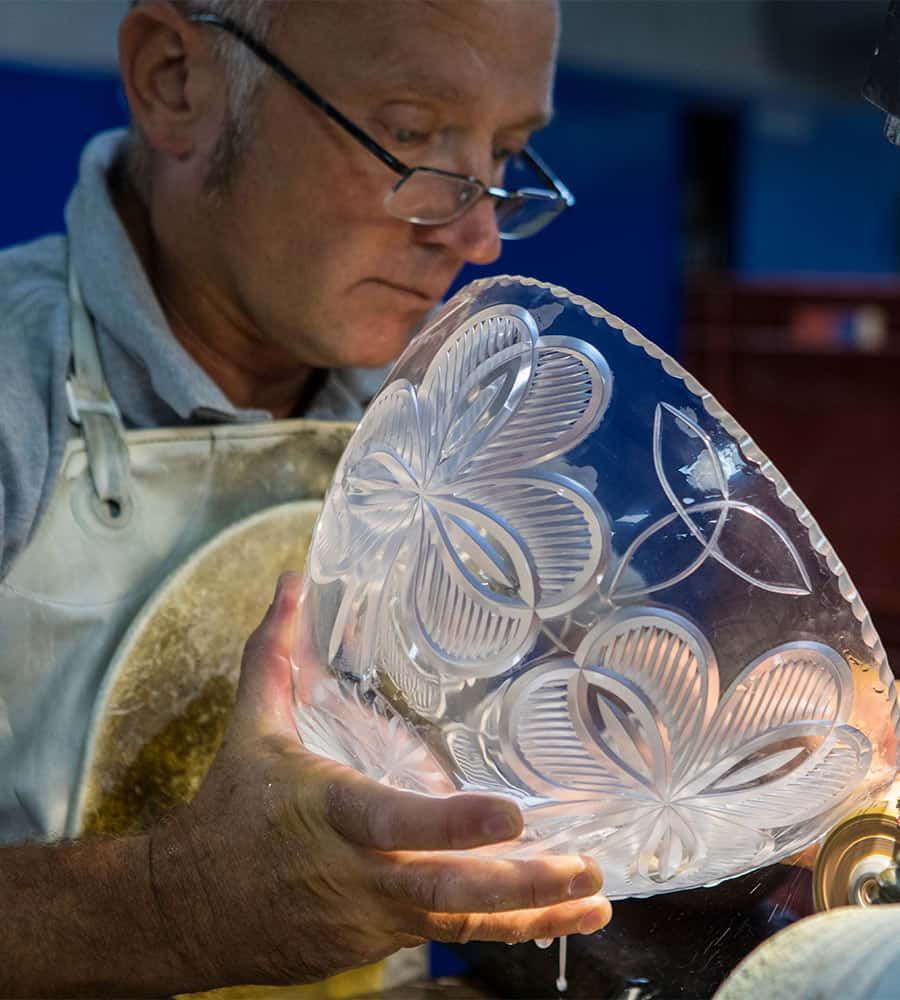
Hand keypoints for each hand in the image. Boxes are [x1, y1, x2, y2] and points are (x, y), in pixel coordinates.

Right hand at [150, 573, 611, 990]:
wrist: (186, 909)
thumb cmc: (228, 810)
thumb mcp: (250, 728)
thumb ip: (275, 654)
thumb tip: (289, 581)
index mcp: (329, 812)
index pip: (393, 818)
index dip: (451, 823)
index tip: (511, 815)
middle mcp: (356, 872)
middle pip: (446, 887)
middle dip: (520, 883)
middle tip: (585, 870)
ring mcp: (370, 916)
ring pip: (457, 922)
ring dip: (529, 913)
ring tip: (594, 904)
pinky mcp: (376, 942)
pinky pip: (446, 935)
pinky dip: (501, 929)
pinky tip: (551, 921)